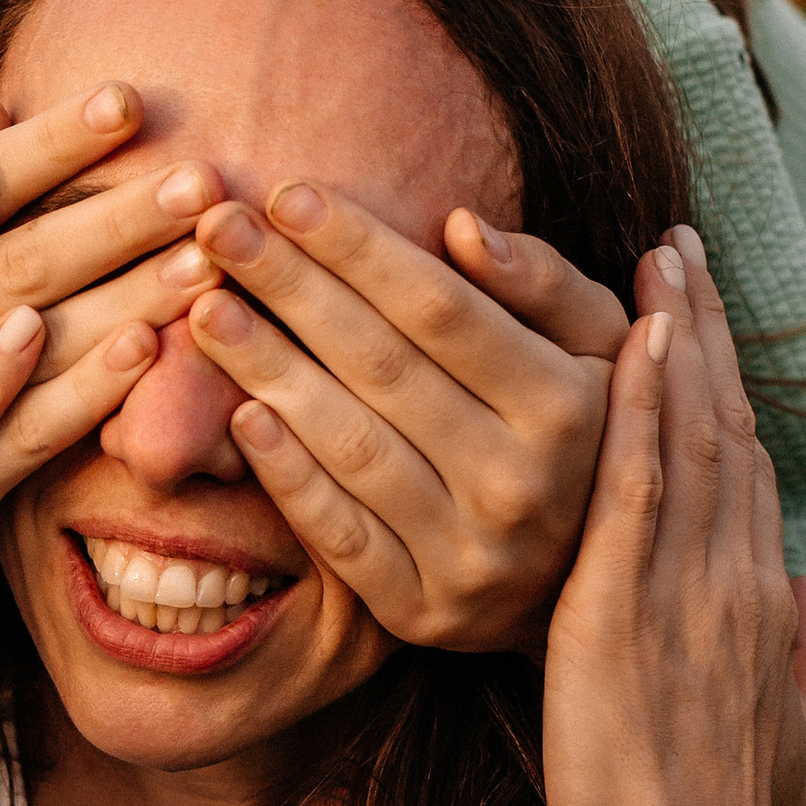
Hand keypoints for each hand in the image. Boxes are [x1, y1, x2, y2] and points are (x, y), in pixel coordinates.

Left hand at [180, 188, 627, 650]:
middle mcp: (522, 484)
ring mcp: (469, 556)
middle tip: (216, 228)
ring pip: (351, 445)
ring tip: (206, 307)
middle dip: (292, 287)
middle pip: (382, 366)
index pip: (442, 310)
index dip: (360, 248)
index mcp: (569, 407)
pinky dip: (287, 474)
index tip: (287, 195)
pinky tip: (240, 413)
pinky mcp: (420, 610)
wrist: (581, 584)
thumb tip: (464, 225)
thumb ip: (544, 283)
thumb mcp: (599, 350)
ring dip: (269, 369)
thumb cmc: (580, 432)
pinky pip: (340, 535)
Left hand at [540, 224, 805, 805]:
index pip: (747, 468)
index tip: (708, 320)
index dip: (729, 386)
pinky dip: (637, 403)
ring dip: (673, 334)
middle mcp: (735, 581)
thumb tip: (804, 601)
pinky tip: (631, 336)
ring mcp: (684, 589)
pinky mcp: (620, 610)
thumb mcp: (780, 748)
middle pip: (725, 425)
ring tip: (658, 252)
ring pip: (688, 433)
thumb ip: (794, 667)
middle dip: (707, 329)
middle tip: (681, 241)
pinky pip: (635, 482)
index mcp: (762, 610)